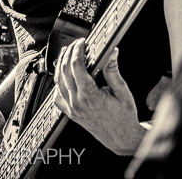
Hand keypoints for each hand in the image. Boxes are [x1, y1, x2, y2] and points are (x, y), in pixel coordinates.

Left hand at [53, 40, 144, 154]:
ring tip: (67, 54)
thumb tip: (112, 51)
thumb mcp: (122, 91)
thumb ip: (113, 70)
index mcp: (90, 96)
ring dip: (60, 65)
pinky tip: (64, 76)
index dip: (77, 51)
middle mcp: (77, 103)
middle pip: (65, 71)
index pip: (76, 67)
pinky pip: (57, 96)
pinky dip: (58, 83)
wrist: (122, 139)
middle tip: (75, 45)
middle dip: (68, 54)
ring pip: (58, 82)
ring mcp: (72, 109)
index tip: (81, 42)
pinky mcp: (70, 114)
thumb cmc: (124, 117)